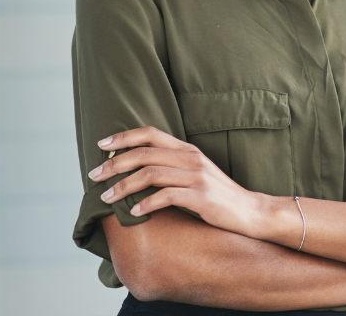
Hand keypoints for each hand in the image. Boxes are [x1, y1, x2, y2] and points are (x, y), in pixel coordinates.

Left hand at [89, 127, 271, 238]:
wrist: (250, 211)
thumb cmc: (218, 195)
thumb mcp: (196, 172)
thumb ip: (172, 166)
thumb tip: (137, 169)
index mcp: (187, 149)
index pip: (151, 133)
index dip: (124, 137)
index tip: (102, 145)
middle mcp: (191, 158)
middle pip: (144, 153)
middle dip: (115, 164)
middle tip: (95, 176)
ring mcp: (197, 177)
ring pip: (151, 174)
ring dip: (124, 186)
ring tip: (107, 197)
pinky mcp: (201, 197)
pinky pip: (166, 196)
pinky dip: (146, 204)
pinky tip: (134, 212)